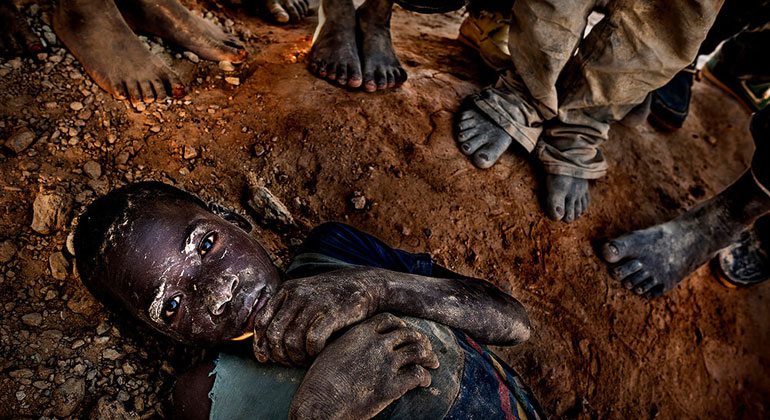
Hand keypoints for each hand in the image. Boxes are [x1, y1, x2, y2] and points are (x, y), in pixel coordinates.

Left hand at [253, 269, 381, 365]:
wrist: (364, 284)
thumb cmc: (331, 296)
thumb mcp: (304, 295)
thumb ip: (285, 311)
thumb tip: (264, 342)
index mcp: (287, 290)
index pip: (261, 322)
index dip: (260, 344)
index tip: (265, 359)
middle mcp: (297, 294)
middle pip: (274, 334)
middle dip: (279, 355)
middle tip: (290, 362)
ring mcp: (314, 302)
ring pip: (291, 341)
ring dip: (296, 357)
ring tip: (303, 360)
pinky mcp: (332, 312)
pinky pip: (312, 340)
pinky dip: (312, 352)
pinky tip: (317, 353)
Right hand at [288, 313, 439, 419]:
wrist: (320, 403)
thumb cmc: (320, 381)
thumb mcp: (330, 351)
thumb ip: (347, 344)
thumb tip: (352, 346)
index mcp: (361, 333)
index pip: (389, 320)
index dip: (400, 325)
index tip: (405, 332)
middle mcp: (377, 344)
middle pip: (408, 334)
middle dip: (420, 340)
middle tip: (426, 348)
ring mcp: (386, 364)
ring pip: (418, 352)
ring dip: (428, 357)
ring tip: (432, 363)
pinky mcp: (392, 385)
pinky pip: (417, 375)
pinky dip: (424, 377)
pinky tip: (425, 382)